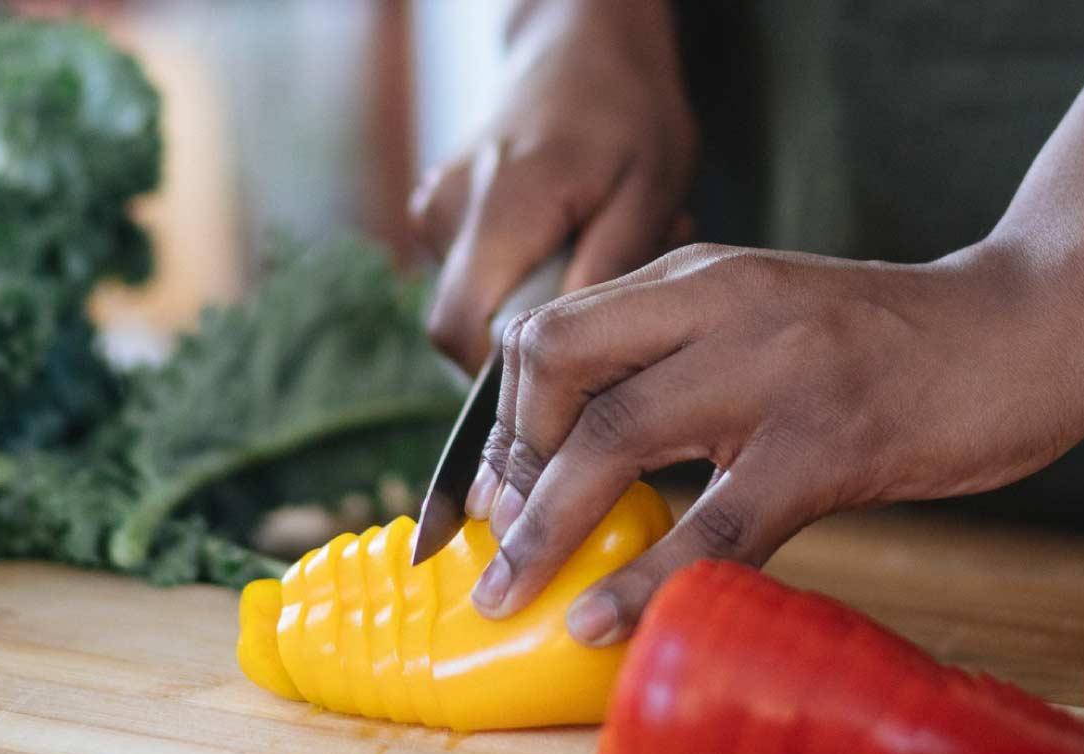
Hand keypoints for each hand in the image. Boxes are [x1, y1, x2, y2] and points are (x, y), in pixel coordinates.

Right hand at [410, 0, 695, 372]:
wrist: (582, 45)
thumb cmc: (627, 112)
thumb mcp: (649, 190)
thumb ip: (607, 269)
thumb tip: (577, 351)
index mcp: (501, 206)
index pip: (464, 334)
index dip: (509, 378)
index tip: (574, 375)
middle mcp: (449, 210)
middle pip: (459, 332)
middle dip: (529, 345)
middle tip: (601, 302)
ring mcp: (434, 211)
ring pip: (471, 307)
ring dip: (533, 305)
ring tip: (593, 253)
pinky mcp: (436, 214)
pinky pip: (473, 279)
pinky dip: (521, 278)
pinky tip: (567, 241)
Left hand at [464, 239, 1083, 644]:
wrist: (1025, 326)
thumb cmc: (889, 343)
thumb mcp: (766, 320)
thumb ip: (684, 360)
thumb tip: (592, 458)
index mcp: (695, 278)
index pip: (548, 332)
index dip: (501, 421)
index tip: (496, 494)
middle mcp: (717, 304)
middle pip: (552, 369)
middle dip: (506, 470)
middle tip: (500, 550)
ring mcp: (772, 369)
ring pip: (612, 438)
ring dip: (544, 529)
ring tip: (511, 597)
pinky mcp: (829, 441)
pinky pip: (714, 522)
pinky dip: (647, 580)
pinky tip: (605, 623)